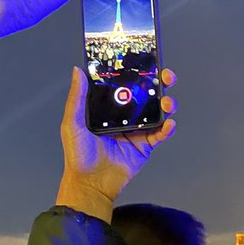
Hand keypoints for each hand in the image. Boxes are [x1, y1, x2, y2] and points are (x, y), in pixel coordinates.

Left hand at [56, 66, 177, 222]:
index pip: (125, 85)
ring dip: (167, 104)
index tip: (146, 61)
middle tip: (166, 76)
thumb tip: (77, 70)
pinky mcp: (145, 146)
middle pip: (147, 95)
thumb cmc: (78, 154)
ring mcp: (137, 130)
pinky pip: (160, 134)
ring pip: (157, 112)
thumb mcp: (73, 123)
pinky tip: (170, 123)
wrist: (90, 183)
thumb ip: (77, 97)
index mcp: (108, 108)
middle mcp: (125, 116)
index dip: (137, 72)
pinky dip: (168, 128)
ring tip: (168, 103)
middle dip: (160, 83)